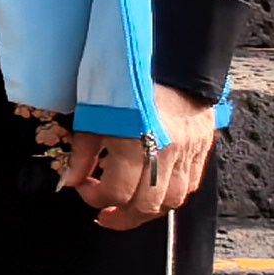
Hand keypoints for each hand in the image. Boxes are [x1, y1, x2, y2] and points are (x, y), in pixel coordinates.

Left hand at [50, 81, 217, 229]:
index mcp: (136, 143)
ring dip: (149, 210)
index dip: (95, 197)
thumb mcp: (95, 111)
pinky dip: (171, 194)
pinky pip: (191, 183)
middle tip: (106, 215)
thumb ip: (83, 151)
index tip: (84, 187)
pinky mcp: (202, 146)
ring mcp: (188, 152)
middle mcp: (166, 153)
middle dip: (122, 216)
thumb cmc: (129, 78)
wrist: (169, 57)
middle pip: (147, 206)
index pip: (117, 192)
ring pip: (173, 200)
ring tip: (129, 207)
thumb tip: (71, 179)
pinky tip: (154, 190)